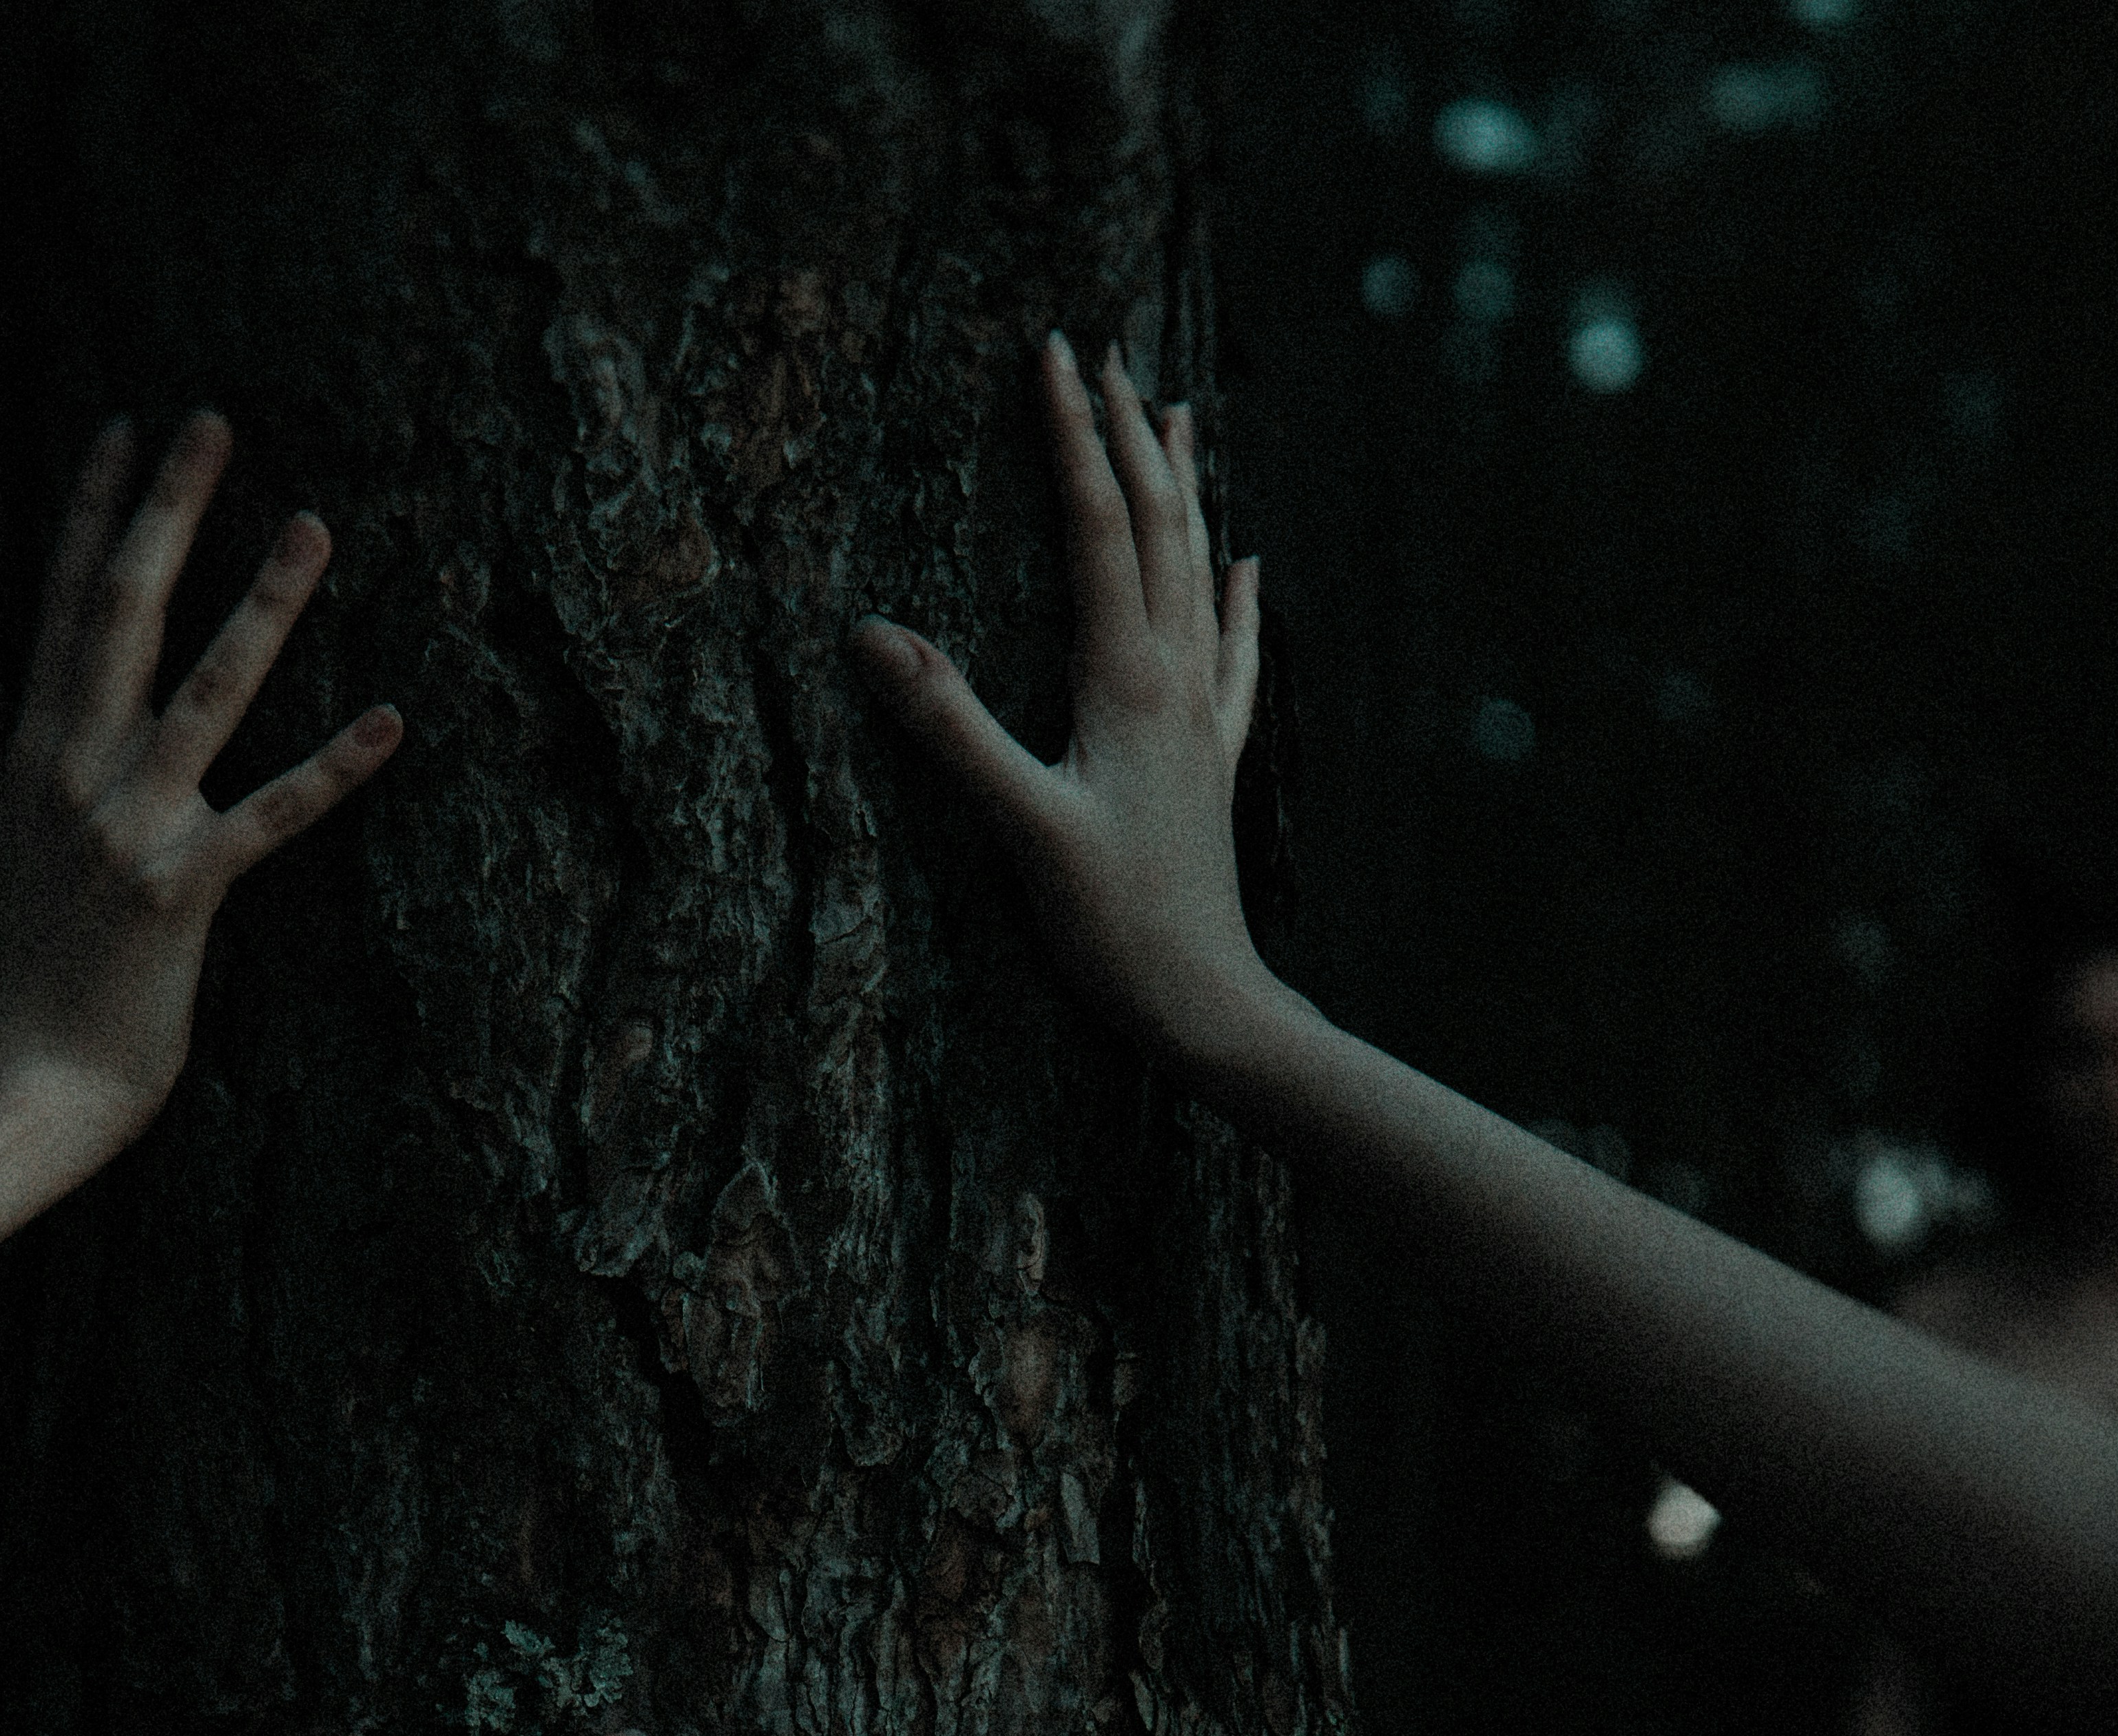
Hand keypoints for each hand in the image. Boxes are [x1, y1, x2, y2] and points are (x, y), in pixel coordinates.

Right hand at [0, 412, 402, 1136]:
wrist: (29, 1081)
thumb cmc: (17, 964)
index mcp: (35, 751)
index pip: (66, 603)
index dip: (95, 510)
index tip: (124, 429)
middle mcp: (79, 771)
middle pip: (125, 614)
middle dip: (167, 513)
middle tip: (210, 422)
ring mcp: (131, 826)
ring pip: (207, 693)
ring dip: (264, 608)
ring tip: (313, 528)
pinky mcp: (186, 889)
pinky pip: (273, 816)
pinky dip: (333, 769)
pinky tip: (392, 720)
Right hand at [852, 334, 1274, 1068]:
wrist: (1205, 1001)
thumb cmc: (1112, 925)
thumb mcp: (1018, 826)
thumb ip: (949, 728)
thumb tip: (871, 635)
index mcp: (1126, 680)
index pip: (1098, 525)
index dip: (1072, 436)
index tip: (1051, 354)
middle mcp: (1174, 679)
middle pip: (1157, 525)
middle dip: (1128, 433)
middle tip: (1102, 353)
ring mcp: (1201, 716)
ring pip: (1197, 568)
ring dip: (1184, 487)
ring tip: (1177, 413)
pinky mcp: (1211, 758)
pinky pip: (1232, 652)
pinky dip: (1236, 595)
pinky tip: (1246, 564)